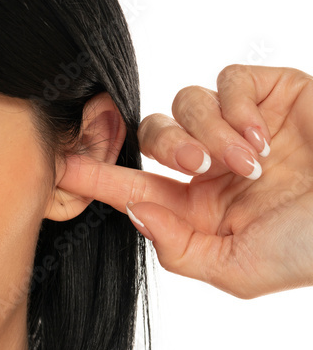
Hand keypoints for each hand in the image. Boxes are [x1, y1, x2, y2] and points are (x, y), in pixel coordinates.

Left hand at [58, 65, 312, 298]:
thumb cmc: (312, 248)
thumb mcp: (237, 269)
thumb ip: (179, 248)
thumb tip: (135, 213)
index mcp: (199, 207)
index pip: (133, 185)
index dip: (95, 175)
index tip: (61, 167)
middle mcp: (213, 166)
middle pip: (151, 136)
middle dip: (163, 149)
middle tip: (196, 169)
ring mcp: (241, 127)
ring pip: (184, 104)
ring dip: (208, 132)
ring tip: (250, 162)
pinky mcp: (272, 94)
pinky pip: (227, 80)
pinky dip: (234, 106)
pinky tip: (261, 137)